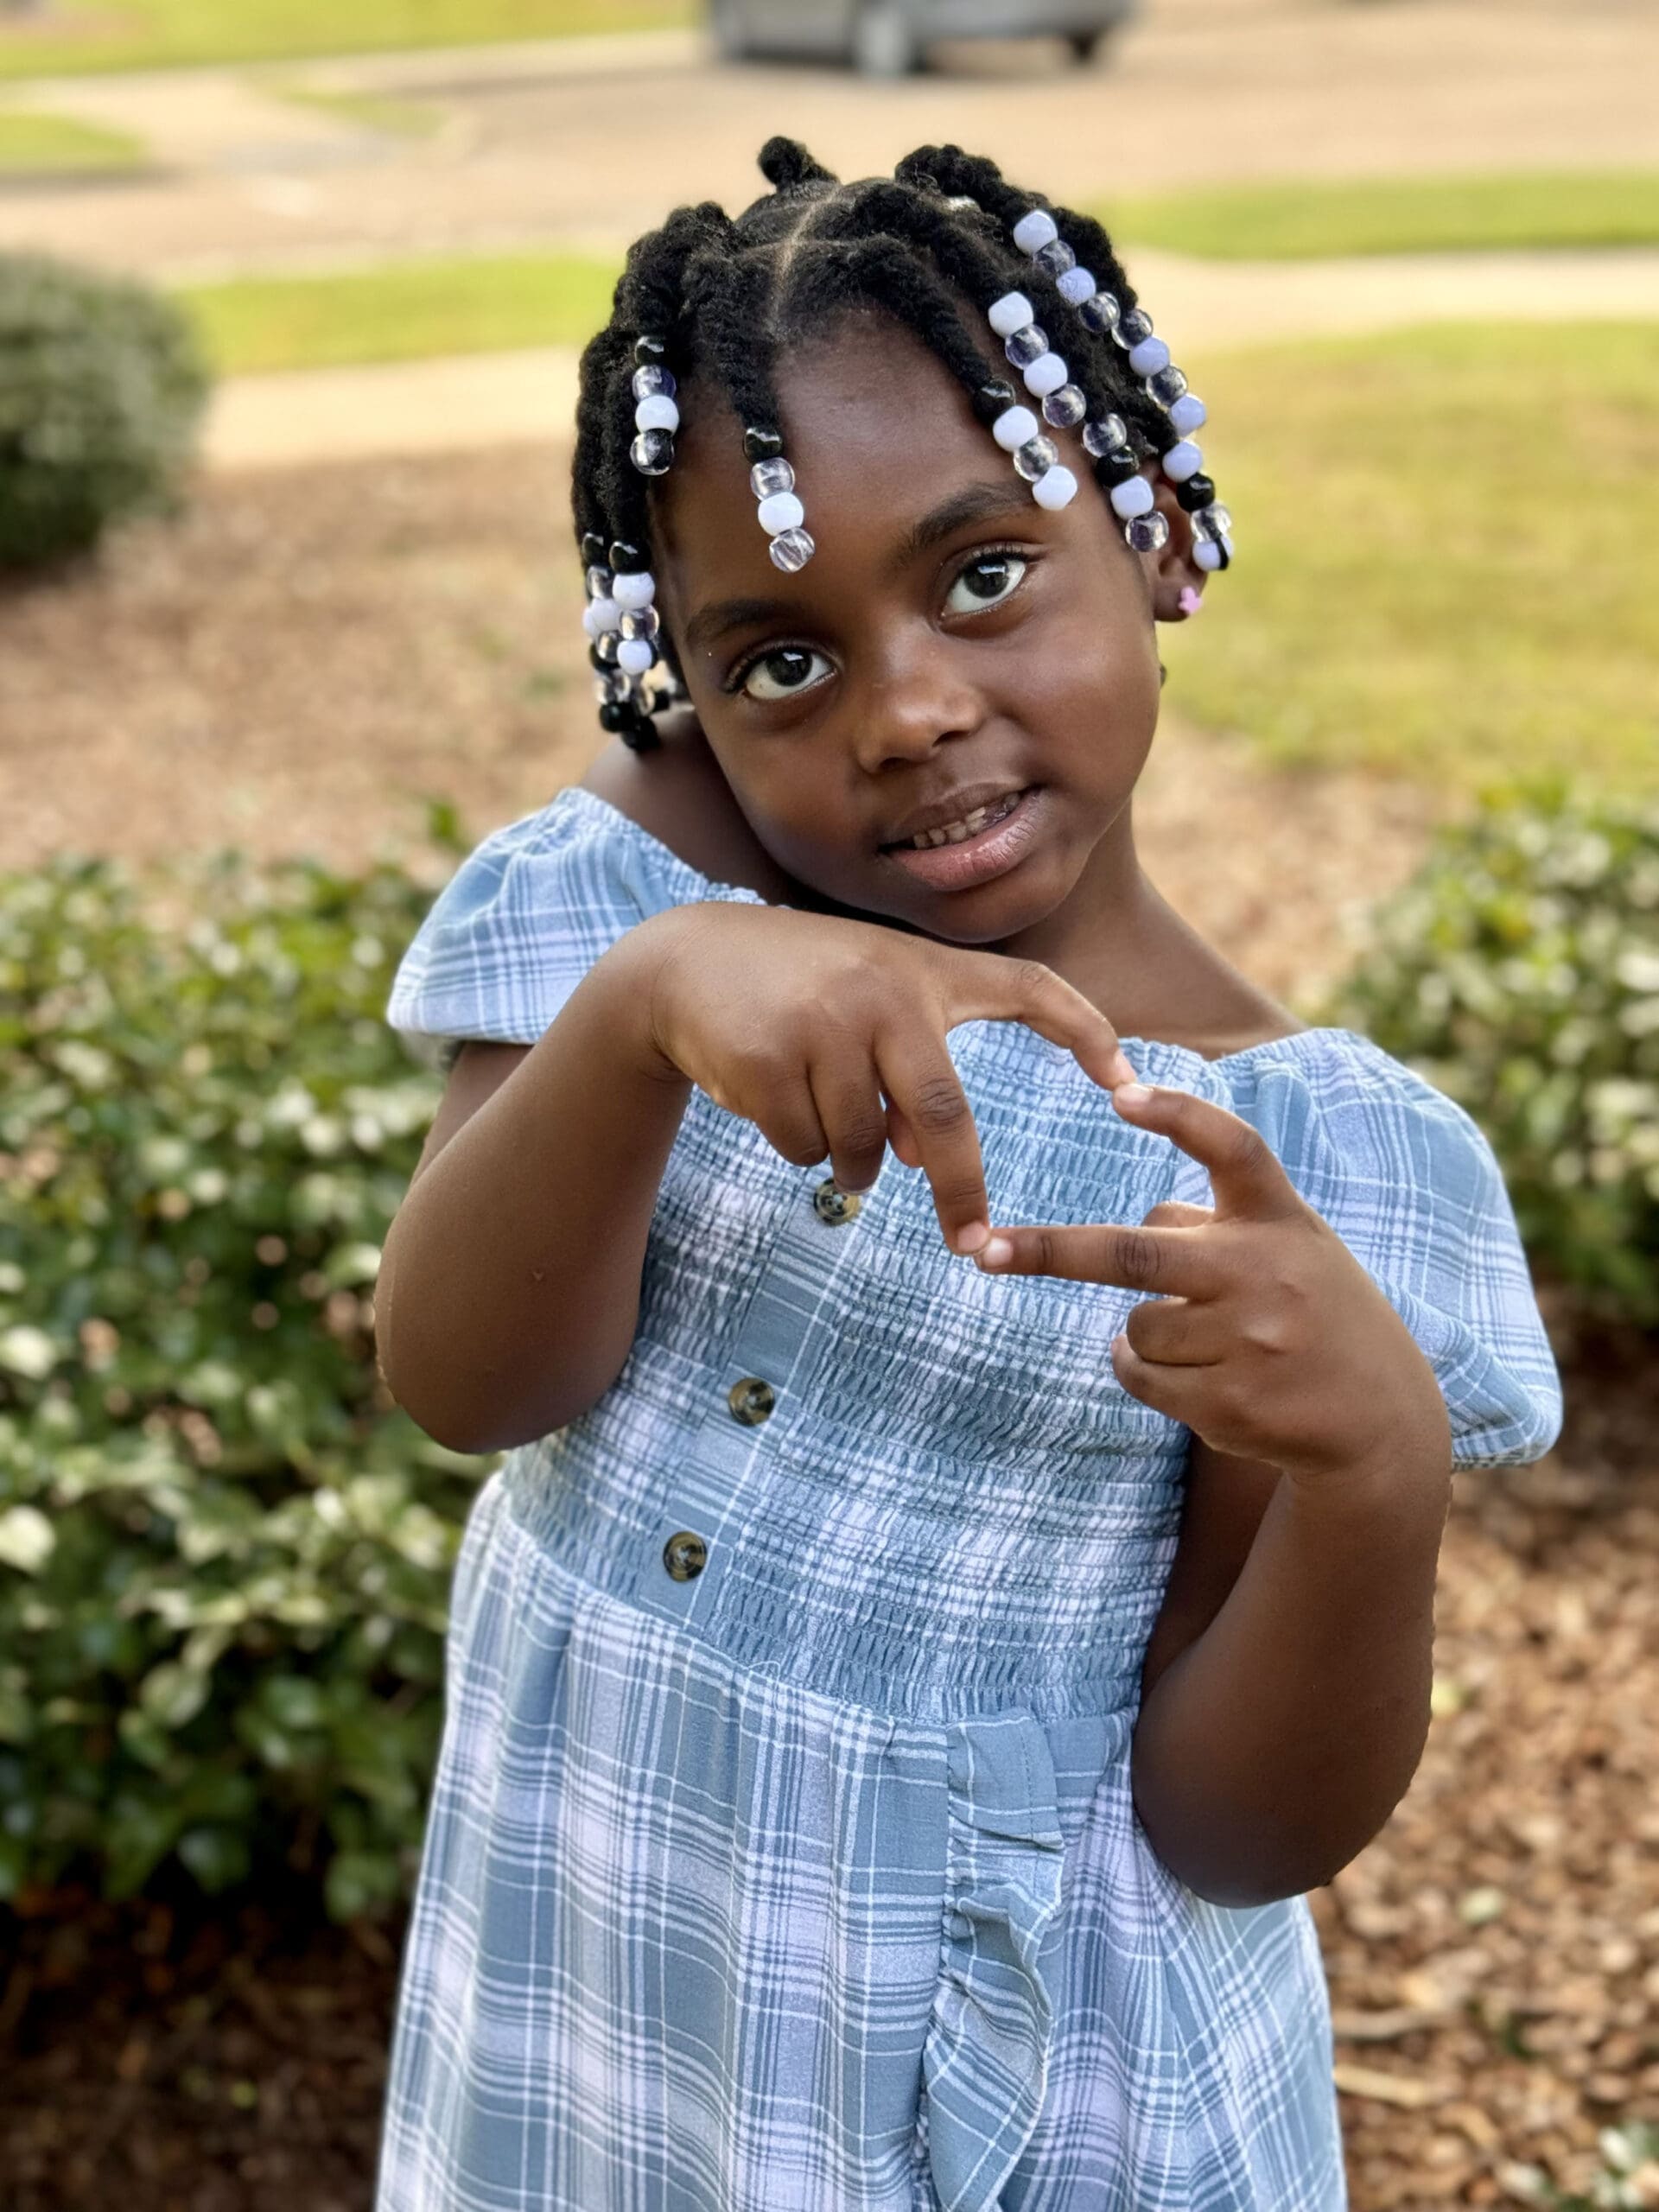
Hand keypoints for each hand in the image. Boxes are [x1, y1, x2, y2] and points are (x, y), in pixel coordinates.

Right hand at [611, 902, 1134, 1255]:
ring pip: (862, 1146)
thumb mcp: (866, 1011)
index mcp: (926, 970)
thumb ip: (910, 1073)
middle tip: (971, 1244)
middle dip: (960, 1192)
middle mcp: (885, 989)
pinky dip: (797, 1147)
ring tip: (819, 1118)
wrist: (685, 962)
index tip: (1133, 1085)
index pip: (1031, 987)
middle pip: (944, 1116)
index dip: (1087, 1032)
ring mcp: (825, 1023)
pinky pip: (805, 1146)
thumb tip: (919, 1160)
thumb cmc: (798, 991)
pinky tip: (772, 1099)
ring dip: (849, 1164)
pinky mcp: (769, 1058)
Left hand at [974, 1081, 1451, 1485]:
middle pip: (1135, 1254)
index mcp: (1281, 1218)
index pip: (1232, 1149)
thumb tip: (1141, 1218)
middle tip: (988, 1251)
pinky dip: (1142, 1372)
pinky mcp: (1231, 1403)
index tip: (1122, 1094)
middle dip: (1051, 1251)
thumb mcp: (1287, 1247)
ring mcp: (1250, 1342)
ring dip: (1141, 1331)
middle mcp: (1266, 1273)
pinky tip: (1200, 1379)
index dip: (1179, 1115)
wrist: (1380, 1420)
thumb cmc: (1313, 1313)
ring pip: (1135, 1324)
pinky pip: (1140, 1377)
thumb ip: (1216, 1222)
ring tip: (1204, 1342)